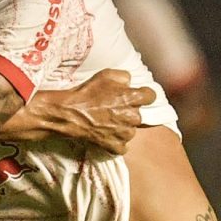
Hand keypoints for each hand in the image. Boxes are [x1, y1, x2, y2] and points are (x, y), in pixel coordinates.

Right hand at [0, 69, 153, 153]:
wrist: (69, 113)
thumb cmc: (87, 93)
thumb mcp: (105, 74)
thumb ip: (124, 76)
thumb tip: (130, 82)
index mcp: (132, 98)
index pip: (151, 96)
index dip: (143, 95)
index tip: (135, 96)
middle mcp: (132, 117)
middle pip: (139, 115)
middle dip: (129, 112)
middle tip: (113, 110)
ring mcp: (124, 133)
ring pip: (131, 131)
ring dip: (122, 127)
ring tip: (106, 122)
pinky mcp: (116, 146)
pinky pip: (122, 146)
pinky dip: (115, 142)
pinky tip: (105, 135)